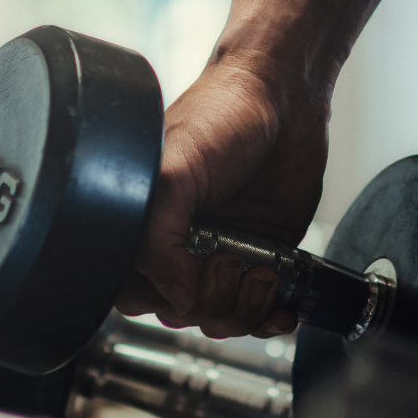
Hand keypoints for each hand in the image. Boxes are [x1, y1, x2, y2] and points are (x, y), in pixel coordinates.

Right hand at [115, 54, 327, 337]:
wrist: (285, 97)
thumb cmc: (221, 113)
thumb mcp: (174, 169)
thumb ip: (157, 236)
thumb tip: (176, 296)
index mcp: (145, 226)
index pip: (133, 293)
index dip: (164, 297)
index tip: (191, 272)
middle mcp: (179, 245)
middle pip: (181, 315)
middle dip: (210, 304)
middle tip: (230, 262)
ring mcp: (221, 255)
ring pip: (220, 319)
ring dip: (243, 310)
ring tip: (260, 271)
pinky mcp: (262, 260)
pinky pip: (258, 313)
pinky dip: (270, 320)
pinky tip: (280, 307)